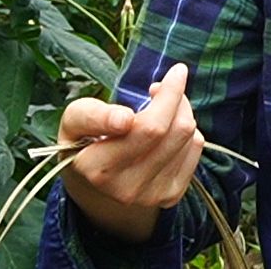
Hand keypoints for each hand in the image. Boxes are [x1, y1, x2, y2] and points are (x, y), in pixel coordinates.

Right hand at [59, 63, 204, 242]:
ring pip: (189, 136)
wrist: (94, 185)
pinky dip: (187, 131)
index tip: (173, 74)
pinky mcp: (171, 195)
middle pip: (173, 129)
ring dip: (182, 111)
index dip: (166, 98)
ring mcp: (151, 195)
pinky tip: (167, 130)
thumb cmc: (85, 142)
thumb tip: (125, 119)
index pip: (146, 128)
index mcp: (97, 168)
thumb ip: (92, 115)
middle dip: (175, 95)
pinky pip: (195, 148)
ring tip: (162, 105)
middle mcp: (126, 188)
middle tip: (165, 82)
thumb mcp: (74, 122)